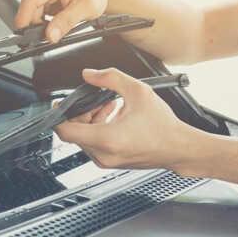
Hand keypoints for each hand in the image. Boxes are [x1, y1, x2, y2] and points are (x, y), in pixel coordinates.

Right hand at [14, 0, 125, 42]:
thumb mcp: (86, 9)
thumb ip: (66, 22)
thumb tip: (50, 35)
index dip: (24, 17)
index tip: (22, 32)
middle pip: (30, 4)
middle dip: (36, 21)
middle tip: (52, 31)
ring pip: (31, 6)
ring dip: (39, 18)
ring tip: (58, 18)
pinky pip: (34, 6)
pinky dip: (42, 15)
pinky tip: (54, 15)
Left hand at [55, 68, 200, 170]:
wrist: (180, 148)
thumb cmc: (163, 126)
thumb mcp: (137, 91)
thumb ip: (110, 78)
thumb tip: (89, 74)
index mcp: (106, 139)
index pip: (65, 131)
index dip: (57, 116)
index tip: (59, 105)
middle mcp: (103, 154)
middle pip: (74, 132)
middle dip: (80, 113)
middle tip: (94, 100)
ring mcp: (106, 161)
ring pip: (84, 138)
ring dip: (90, 120)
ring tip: (107, 106)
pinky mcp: (111, 162)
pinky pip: (94, 144)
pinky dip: (97, 129)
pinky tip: (113, 116)